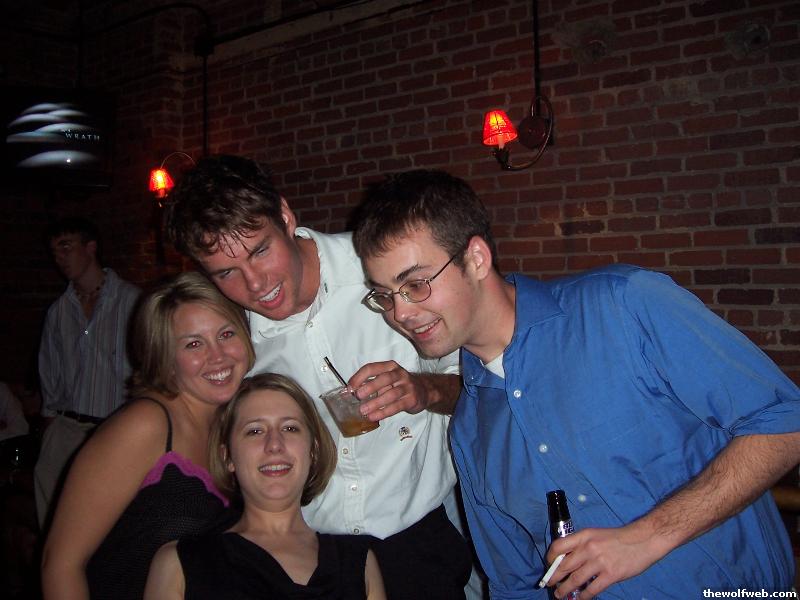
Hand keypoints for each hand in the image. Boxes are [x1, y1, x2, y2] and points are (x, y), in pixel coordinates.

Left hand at [348, 361, 426, 420]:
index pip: (371, 368)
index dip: (359, 377)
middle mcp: (399, 374)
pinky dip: (384, 412)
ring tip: (363, 411)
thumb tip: (349, 392)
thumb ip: (370, 383)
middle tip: (358, 397)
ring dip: (375, 403)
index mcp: (389, 366)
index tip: (350, 388)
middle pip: (384, 379)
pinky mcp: (412, 399)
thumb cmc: (399, 384)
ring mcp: (407, 386)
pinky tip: (374, 416)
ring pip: (391, 394)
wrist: (424, 390)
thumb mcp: (386, 379)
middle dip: (369, 387)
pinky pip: (396, 406)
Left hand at [544, 522, 665, 598]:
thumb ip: (581, 545)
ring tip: (559, 595)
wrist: (643, 539)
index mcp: (583, 536)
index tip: (549, 566)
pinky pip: (591, 589)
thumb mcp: (596, 534)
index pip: (558, 546)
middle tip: (550, 584)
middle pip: (564, 566)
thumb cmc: (619, 538)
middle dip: (554, 578)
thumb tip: (566, 560)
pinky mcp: (610, 575)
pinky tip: (579, 599)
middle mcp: (588, 548)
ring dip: (564, 589)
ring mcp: (599, 562)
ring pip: (575, 580)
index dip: (550, 558)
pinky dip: (583, 596)